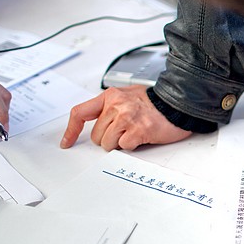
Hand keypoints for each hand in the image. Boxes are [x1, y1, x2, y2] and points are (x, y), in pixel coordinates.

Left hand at [60, 85, 191, 150]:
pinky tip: (141, 136)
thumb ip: (110, 107)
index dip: (71, 130)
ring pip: (108, 143)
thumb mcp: (127, 96)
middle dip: (107, 139)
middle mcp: (116, 106)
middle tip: (123, 133)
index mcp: (110, 96)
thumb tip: (99, 122)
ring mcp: (126, 118)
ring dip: (119, 143)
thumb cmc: (155, 103)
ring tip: (133, 133)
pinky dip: (132, 146)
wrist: (177, 104)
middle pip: (96, 135)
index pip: (80, 113)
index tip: (67, 142)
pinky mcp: (138, 131)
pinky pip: (124, 147)